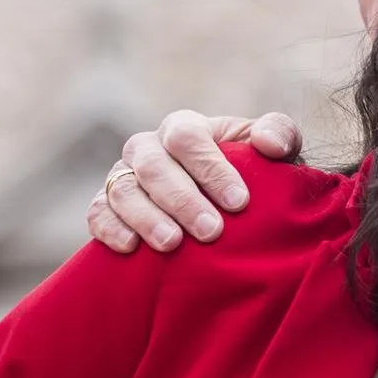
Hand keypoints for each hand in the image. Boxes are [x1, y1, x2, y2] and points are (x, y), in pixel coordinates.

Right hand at [87, 111, 302, 252]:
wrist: (221, 209)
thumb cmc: (249, 174)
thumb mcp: (272, 150)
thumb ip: (279, 134)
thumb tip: (269, 145)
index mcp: (183, 128)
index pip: (187, 138)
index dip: (211, 169)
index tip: (239, 203)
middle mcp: (147, 148)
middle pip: (153, 165)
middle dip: (182, 199)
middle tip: (211, 231)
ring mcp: (122, 177)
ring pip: (123, 190)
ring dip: (146, 218)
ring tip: (172, 244)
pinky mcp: (106, 207)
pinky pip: (97, 214)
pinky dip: (110, 229)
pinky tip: (131, 248)